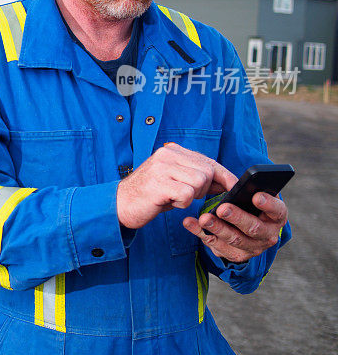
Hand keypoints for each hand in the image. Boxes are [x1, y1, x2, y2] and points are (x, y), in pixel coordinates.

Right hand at [117, 142, 237, 228]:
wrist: (120, 204)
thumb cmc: (150, 194)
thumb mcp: (174, 181)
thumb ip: (197, 177)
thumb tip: (225, 182)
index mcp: (172, 150)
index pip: (208, 161)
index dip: (224, 175)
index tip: (234, 187)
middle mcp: (167, 154)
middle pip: (207, 171)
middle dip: (204, 188)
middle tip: (185, 195)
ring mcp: (162, 167)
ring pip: (199, 181)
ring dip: (192, 196)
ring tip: (174, 198)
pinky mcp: (159, 183)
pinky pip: (187, 194)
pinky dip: (182, 203)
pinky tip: (168, 202)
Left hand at [183, 192, 287, 262]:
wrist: (246, 229)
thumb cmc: (249, 206)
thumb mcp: (254, 196)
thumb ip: (249, 190)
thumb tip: (234, 182)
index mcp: (276, 217)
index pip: (277, 210)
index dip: (268, 204)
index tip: (256, 196)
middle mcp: (268, 235)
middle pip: (253, 228)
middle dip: (237, 217)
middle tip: (222, 208)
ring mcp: (252, 248)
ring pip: (234, 239)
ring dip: (217, 228)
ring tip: (203, 218)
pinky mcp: (235, 255)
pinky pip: (216, 245)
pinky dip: (201, 233)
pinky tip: (190, 223)